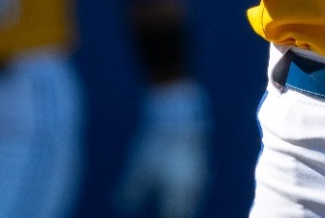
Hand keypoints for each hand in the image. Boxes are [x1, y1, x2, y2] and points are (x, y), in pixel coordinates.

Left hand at [117, 79, 209, 217]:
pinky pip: (201, 182)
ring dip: (187, 203)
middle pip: (187, 208)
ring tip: (177, 205)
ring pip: (196, 196)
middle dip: (177, 213)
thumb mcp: (137, 169)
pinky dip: (193, 189)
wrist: (177, 116)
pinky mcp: (203, 160)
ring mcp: (201, 172)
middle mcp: (192, 185)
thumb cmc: (155, 144)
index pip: (171, 215)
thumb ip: (130, 191)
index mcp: (177, 191)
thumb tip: (121, 207)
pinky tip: (186, 184)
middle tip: (168, 214)